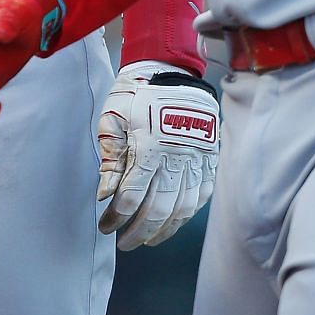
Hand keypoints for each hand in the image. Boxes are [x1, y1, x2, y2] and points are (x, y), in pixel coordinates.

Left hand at [97, 61, 218, 248]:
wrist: (171, 70)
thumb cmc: (136, 94)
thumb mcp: (113, 120)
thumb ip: (111, 159)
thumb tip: (105, 195)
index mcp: (149, 147)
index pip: (131, 196)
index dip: (116, 218)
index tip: (105, 226)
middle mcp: (175, 156)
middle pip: (157, 209)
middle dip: (138, 232)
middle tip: (124, 243)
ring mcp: (196, 158)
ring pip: (182, 207)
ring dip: (164, 229)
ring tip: (148, 239)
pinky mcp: (209, 157)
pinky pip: (201, 194)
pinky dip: (187, 213)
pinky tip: (174, 221)